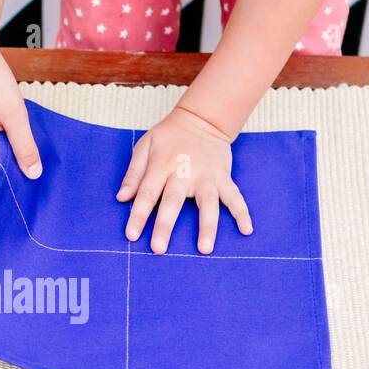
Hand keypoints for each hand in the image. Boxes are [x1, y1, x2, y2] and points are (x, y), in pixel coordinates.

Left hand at [117, 105, 253, 254]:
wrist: (203, 119)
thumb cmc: (169, 137)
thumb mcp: (144, 146)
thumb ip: (133, 173)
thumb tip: (121, 198)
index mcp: (161, 166)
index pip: (146, 193)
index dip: (138, 215)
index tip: (131, 236)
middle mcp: (184, 173)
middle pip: (173, 202)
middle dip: (165, 225)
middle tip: (159, 249)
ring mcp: (207, 176)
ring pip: (207, 203)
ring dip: (207, 226)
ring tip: (205, 249)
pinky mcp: (223, 177)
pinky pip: (235, 196)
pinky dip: (242, 212)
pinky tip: (246, 230)